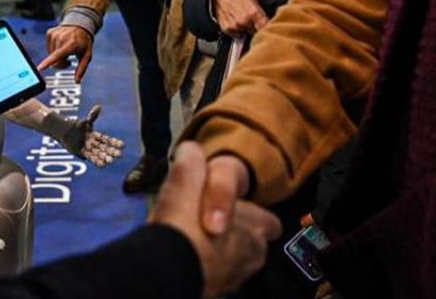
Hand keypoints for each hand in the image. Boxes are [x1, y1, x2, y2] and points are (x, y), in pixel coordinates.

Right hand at [39, 24, 94, 80]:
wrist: (80, 25)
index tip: (39, 68)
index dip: (48, 62)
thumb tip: (77, 81)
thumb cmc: (84, 42)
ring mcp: (54, 34)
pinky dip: (54, 49)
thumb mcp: (86, 56)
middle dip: (61, 63)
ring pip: (50, 55)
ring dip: (57, 56)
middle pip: (55, 60)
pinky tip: (61, 44)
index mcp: (71, 44)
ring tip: (65, 50)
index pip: (58, 55)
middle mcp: (61, 38)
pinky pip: (48, 48)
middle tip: (68, 60)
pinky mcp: (49, 33)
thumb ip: (81, 69)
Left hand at [56, 105, 124, 166]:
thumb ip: (93, 116)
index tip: (123, 145)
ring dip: (105, 158)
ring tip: (111, 161)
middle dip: (112, 152)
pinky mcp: (82, 153)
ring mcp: (89, 149)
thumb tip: (99, 106)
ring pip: (99, 154)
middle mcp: (94, 144)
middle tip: (120, 155)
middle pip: (105, 148)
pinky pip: (91, 158)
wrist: (65, 133)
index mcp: (96, 136)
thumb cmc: (76, 127)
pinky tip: (103, 165)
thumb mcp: (86, 122)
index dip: (115, 142)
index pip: (107, 140)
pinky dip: (96, 161)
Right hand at [150, 142, 278, 297]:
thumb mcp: (187, 176)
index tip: (235, 208)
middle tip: (208, 222)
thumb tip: (191, 151)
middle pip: (253, 245)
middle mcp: (251, 257)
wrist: (164, 270)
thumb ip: (193, 159)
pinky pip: (213, 277)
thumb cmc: (185, 226)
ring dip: (218, 253)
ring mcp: (233, 278)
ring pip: (233, 263)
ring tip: (193, 240)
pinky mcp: (212, 292)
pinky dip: (202, 268)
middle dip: (235, 236)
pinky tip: (183, 257)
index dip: (253, 213)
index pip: (270, 222)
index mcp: (256, 226)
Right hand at [211, 0, 269, 35]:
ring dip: (245, 30)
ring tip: (242, 19)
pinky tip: (235, 22)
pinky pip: (236, 35)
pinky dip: (237, 30)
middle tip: (252, 21)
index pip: (265, 28)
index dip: (267, 30)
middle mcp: (244, 21)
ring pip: (246, 35)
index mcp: (254, 13)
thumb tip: (270, 25)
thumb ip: (262, 16)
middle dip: (256, 29)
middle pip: (256, 33)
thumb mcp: (254, 2)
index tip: (268, 30)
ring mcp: (235, 26)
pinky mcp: (228, 30)